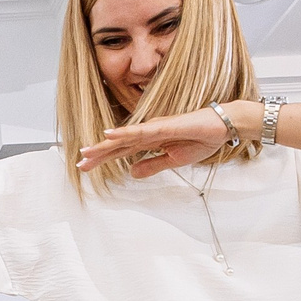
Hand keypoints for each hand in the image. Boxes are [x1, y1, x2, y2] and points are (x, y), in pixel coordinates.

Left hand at [75, 104, 252, 177]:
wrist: (223, 127)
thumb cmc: (201, 139)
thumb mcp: (174, 160)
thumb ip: (153, 166)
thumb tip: (131, 173)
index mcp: (150, 141)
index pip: (121, 152)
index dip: (103, 159)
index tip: (85, 167)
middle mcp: (148, 133)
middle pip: (118, 146)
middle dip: (98, 154)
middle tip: (78, 164)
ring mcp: (155, 128)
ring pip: (124, 138)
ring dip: (105, 145)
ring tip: (86, 152)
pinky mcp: (164, 126)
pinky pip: (141, 131)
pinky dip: (124, 133)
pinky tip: (110, 135)